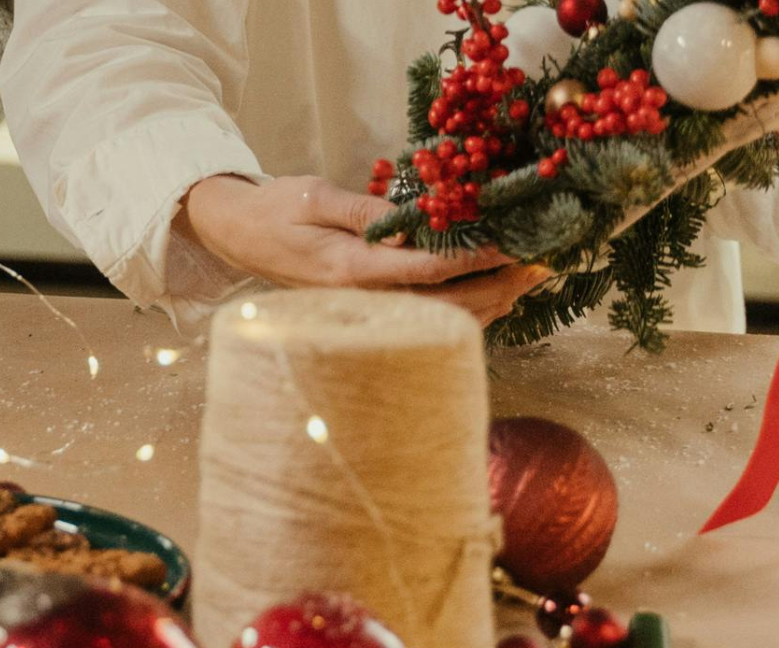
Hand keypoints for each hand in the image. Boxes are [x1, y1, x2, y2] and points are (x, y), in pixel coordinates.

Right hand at [179, 175, 548, 324]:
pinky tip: (491, 296)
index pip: (429, 271)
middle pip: (446, 307)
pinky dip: (463, 312)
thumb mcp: (317, 195)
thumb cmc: (274, 209)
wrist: (236, 235)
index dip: (480, 259)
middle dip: (499, 288)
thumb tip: (420, 218)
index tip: (519, 244)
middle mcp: (360, 301)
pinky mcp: (366, 313)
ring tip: (528, 281)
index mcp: (349, 269)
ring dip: (489, 304)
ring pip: (439, 321)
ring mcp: (363, 312)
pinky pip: (423, 321)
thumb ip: (370, 211)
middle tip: (542, 267)